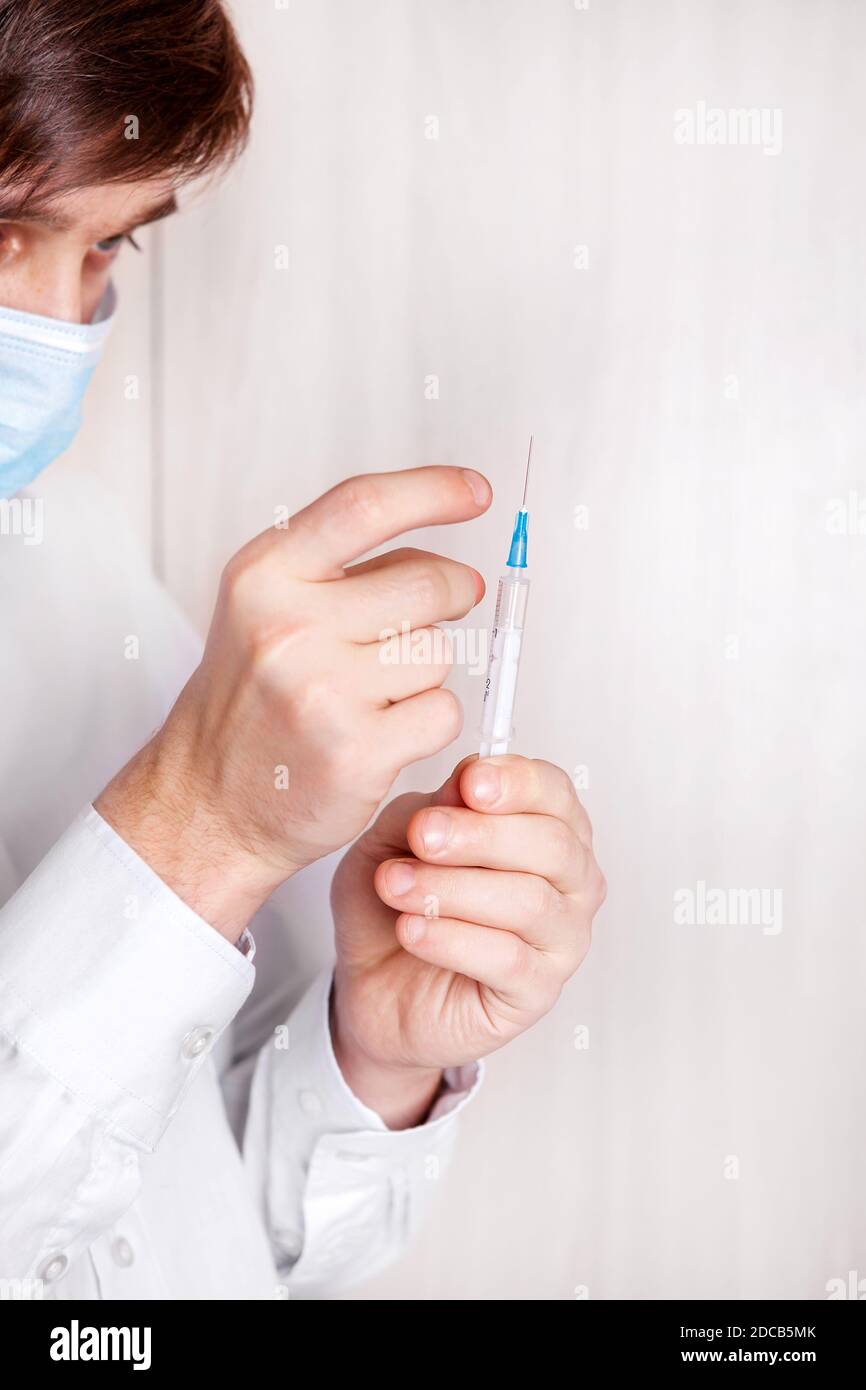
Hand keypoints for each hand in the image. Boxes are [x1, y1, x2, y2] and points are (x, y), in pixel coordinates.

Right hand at [96, 467, 490, 937]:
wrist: (208, 802)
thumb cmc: (251, 701)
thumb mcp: (267, 610)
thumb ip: (345, 572)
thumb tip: (448, 561)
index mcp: (264, 575)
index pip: (364, 507)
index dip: (433, 491)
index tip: (477, 492)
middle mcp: (288, 627)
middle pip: (427, 583)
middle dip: (452, 594)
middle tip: (438, 615)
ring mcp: (322, 692)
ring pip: (440, 652)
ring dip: (427, 671)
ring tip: (377, 693)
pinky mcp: (356, 751)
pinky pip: (442, 711)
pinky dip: (428, 722)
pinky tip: (384, 732)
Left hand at [330, 754, 605, 1126]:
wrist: (368, 985)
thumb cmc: (391, 906)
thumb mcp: (393, 839)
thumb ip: (431, 807)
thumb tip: (467, 780)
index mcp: (546, 829)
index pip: (555, 792)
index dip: (517, 782)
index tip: (470, 782)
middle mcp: (569, 883)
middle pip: (552, 846)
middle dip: (480, 835)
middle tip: (422, 835)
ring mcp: (561, 940)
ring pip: (529, 902)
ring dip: (453, 888)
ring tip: (394, 885)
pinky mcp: (537, 992)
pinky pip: (508, 960)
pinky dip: (452, 939)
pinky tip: (411, 929)